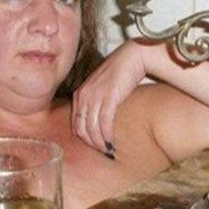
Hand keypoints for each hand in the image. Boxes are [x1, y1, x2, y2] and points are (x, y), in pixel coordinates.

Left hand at [71, 41, 145, 156]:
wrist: (133, 57)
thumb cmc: (120, 72)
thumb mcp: (101, 86)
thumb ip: (96, 100)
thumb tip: (100, 119)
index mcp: (80, 93)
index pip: (75, 123)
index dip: (84, 138)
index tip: (94, 145)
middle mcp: (84, 95)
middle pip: (82, 128)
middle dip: (91, 143)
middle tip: (101, 152)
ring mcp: (95, 96)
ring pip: (92, 128)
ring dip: (100, 142)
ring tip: (108, 151)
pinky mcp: (109, 97)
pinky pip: (104, 122)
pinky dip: (107, 136)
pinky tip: (112, 142)